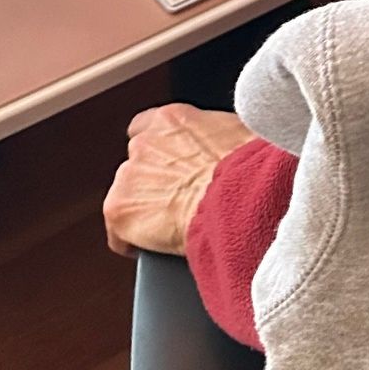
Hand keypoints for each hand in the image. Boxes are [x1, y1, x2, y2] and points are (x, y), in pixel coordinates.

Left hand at [102, 103, 257, 257]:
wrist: (238, 197)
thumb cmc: (250, 168)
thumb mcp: (240, 135)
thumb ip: (220, 137)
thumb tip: (233, 149)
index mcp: (172, 120)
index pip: (147, 128)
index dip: (160, 152)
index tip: (171, 167)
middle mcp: (144, 142)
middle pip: (136, 164)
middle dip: (153, 181)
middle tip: (179, 200)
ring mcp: (128, 176)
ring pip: (127, 196)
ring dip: (145, 209)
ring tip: (171, 227)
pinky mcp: (119, 209)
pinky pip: (118, 234)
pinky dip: (131, 243)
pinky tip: (153, 250)